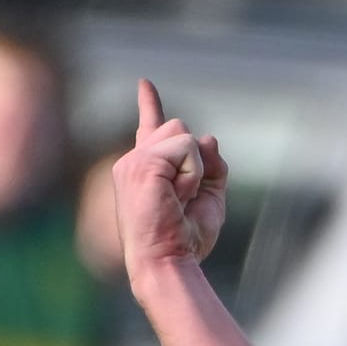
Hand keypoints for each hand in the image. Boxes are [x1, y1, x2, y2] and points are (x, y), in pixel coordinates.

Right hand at [111, 77, 227, 281]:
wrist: (167, 262)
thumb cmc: (184, 240)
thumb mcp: (210, 198)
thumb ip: (212, 166)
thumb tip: (208, 137)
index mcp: (147, 169)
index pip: (150, 128)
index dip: (149, 104)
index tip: (145, 83)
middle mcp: (135, 161)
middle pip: (179, 128)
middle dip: (195, 161)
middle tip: (182, 200)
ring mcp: (134, 160)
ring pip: (183, 135)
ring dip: (194, 170)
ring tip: (178, 200)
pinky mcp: (142, 162)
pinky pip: (187, 148)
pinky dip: (192, 174)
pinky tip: (177, 196)